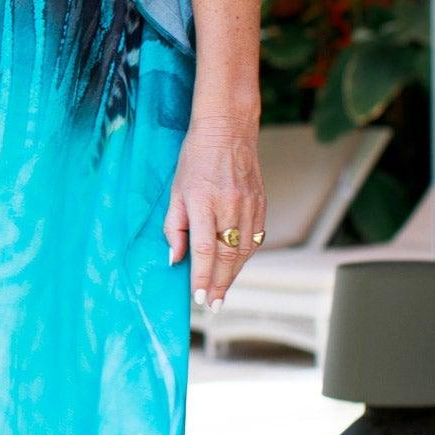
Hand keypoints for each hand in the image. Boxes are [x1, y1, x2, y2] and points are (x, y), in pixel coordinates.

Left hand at [165, 115, 263, 311]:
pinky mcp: (261, 203)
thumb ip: (173, 226)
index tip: (200, 297)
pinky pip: (255, 237)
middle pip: (227, 256)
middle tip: (213, 304)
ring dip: (233, 274)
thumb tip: (174, 258)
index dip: (203, 277)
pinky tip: (236, 266)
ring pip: (244, 251)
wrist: (228, 130)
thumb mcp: (176, 190)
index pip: (205, 249)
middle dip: (220, 284)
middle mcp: (229, 206)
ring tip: (222, 290)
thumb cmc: (195, 158)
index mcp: (204, 202)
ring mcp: (249, 205)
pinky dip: (244, 256)